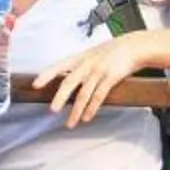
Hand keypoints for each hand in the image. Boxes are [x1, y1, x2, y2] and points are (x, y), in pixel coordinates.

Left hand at [36, 34, 150, 126]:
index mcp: (80, 57)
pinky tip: (87, 118)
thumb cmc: (113, 52)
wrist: (134, 47)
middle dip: (60, 97)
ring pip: (84, 93)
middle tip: (52, 111)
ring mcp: (99, 70)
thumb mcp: (93, 54)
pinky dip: (91, 109)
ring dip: (76, 110)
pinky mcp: (111, 77)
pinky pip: (99, 96)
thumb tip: (66, 80)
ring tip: (70, 123)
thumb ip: (80, 66)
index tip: (35, 85)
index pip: (59, 65)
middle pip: (69, 82)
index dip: (47, 75)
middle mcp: (87, 63)